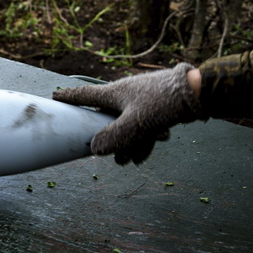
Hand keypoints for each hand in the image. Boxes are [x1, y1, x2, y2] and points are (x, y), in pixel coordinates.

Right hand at [53, 63, 202, 163]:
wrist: (198, 92)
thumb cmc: (163, 103)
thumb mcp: (136, 124)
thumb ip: (113, 138)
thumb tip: (94, 149)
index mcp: (114, 93)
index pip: (84, 96)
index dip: (69, 98)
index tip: (55, 96)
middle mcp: (125, 94)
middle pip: (107, 118)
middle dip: (108, 138)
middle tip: (109, 154)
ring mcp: (141, 99)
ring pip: (127, 124)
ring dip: (129, 144)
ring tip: (132, 160)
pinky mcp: (156, 105)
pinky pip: (144, 124)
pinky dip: (145, 137)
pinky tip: (154, 146)